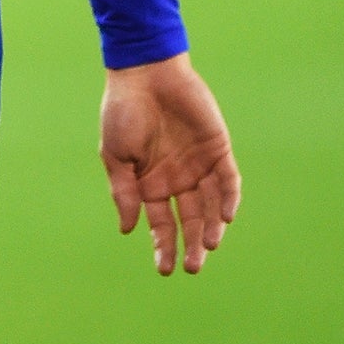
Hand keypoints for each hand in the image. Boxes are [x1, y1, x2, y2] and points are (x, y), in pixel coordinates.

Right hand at [99, 52, 240, 275]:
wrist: (145, 73)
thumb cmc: (123, 112)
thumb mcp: (115, 155)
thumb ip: (123, 192)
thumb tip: (127, 229)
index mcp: (151, 183)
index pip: (161, 223)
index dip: (163, 246)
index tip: (165, 269)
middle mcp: (177, 179)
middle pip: (190, 220)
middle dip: (191, 245)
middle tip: (193, 267)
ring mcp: (199, 165)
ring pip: (211, 206)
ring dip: (211, 228)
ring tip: (209, 246)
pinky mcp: (218, 149)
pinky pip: (228, 180)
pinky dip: (228, 199)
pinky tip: (225, 216)